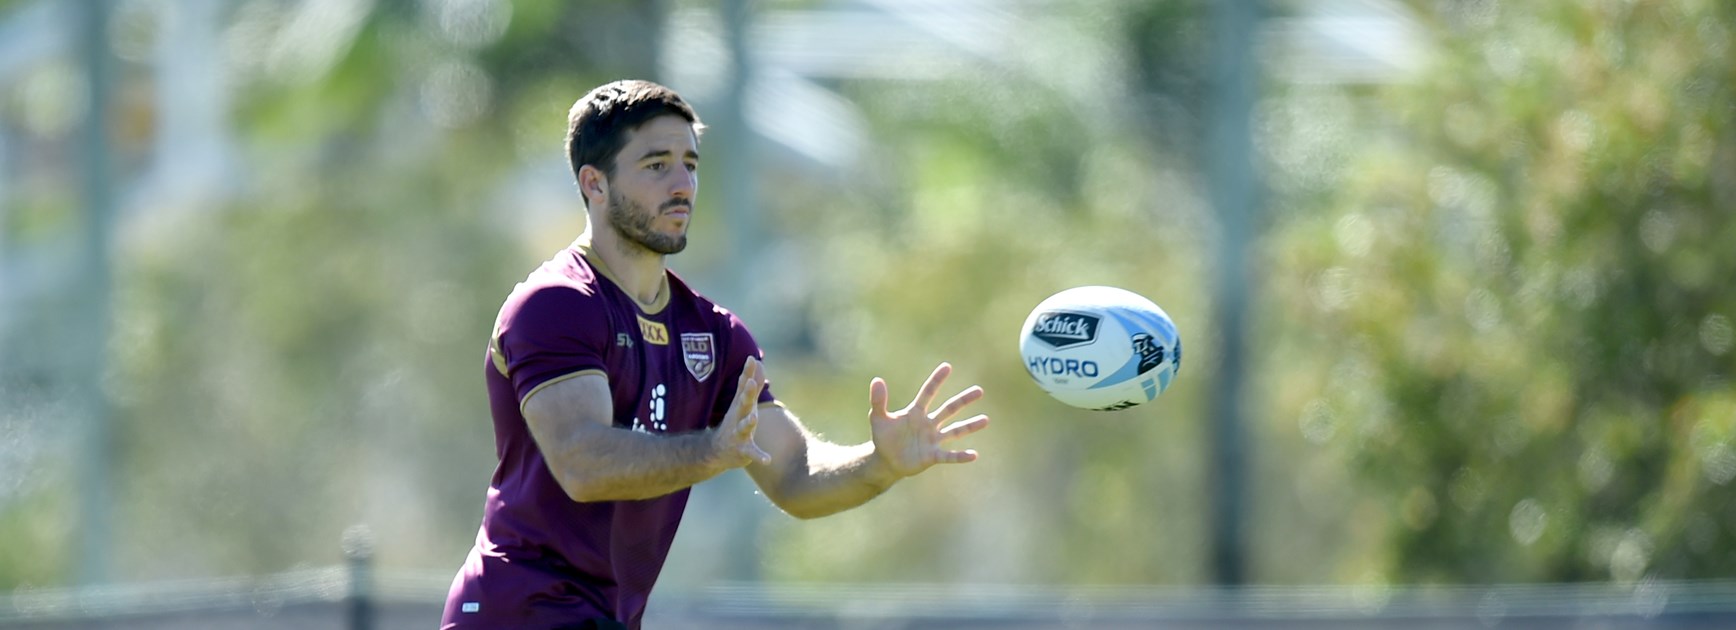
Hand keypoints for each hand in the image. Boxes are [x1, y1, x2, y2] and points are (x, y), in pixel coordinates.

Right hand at [713, 357, 771, 468]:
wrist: (716, 451)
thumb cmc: (734, 422)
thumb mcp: (743, 402)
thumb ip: (752, 383)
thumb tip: (758, 361)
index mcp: (740, 405)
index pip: (743, 386)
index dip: (747, 373)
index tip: (751, 359)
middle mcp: (738, 417)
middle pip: (743, 403)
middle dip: (746, 393)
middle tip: (749, 382)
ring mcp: (738, 433)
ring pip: (743, 426)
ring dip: (748, 422)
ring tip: (754, 417)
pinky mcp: (742, 450)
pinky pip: (751, 453)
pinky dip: (759, 456)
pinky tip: (768, 460)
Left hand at [869, 363, 990, 478]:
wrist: (886, 461)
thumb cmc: (883, 437)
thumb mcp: (878, 418)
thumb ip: (878, 401)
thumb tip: (877, 380)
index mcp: (916, 412)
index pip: (928, 393)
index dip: (936, 380)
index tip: (947, 366)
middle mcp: (928, 424)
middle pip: (949, 409)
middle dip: (963, 400)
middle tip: (979, 391)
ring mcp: (932, 440)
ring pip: (955, 431)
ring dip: (970, 426)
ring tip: (985, 419)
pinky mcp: (933, 456)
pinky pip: (949, 456)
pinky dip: (960, 456)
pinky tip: (974, 455)